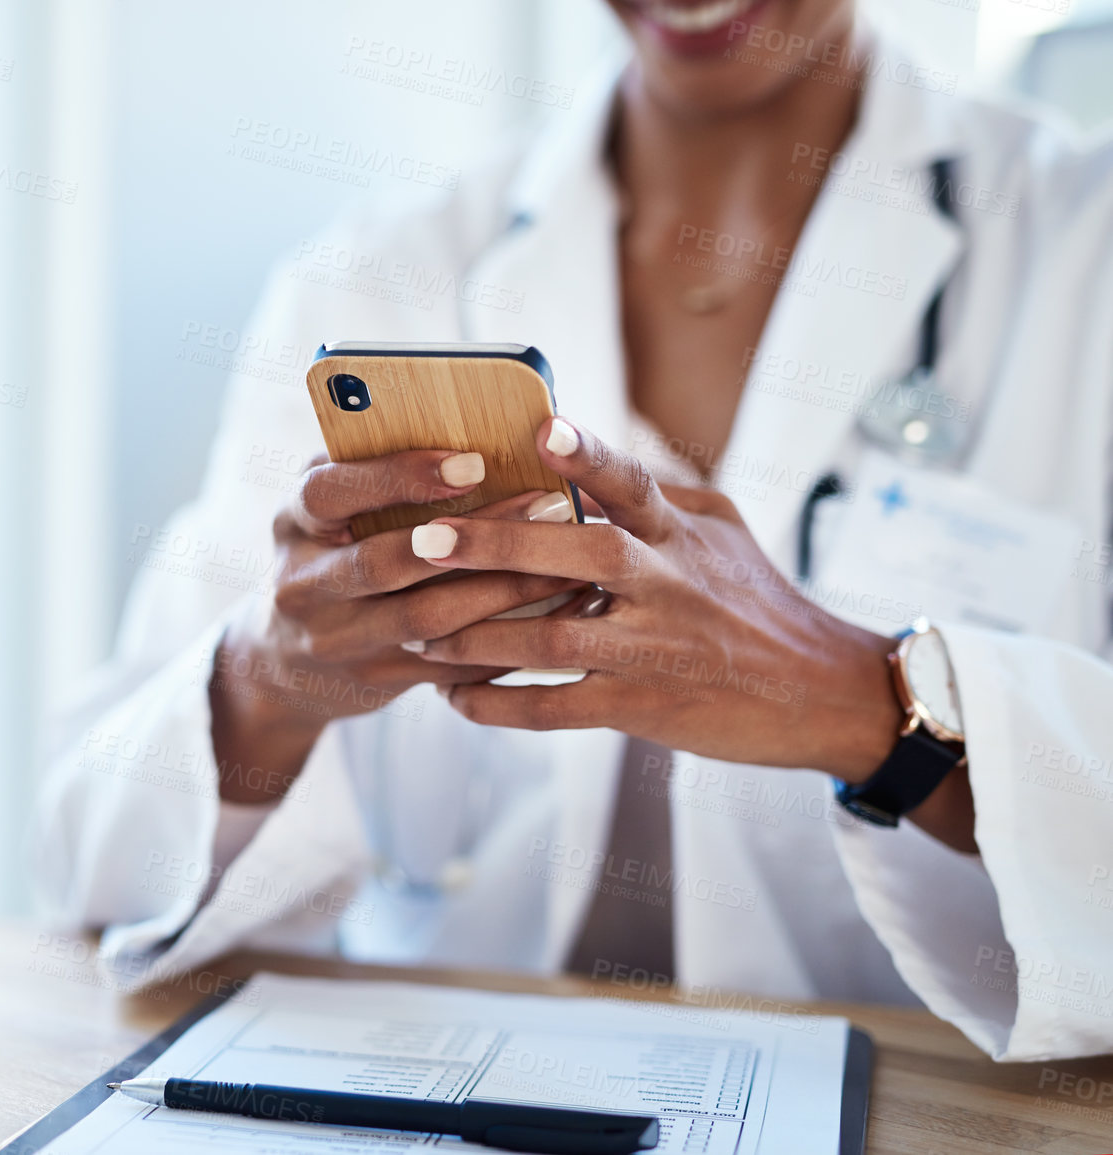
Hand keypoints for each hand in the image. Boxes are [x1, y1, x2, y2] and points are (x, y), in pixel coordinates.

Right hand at [211, 449, 584, 802]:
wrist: (283, 660)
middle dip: (474, 536)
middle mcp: (304, 584)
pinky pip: (449, 664)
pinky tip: (556, 610)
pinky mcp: (375, 681)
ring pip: (428, 620)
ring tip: (567, 559)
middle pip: (385, 563)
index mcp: (294, 522)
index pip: (331, 491)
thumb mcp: (328, 508)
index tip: (472, 462)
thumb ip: (372, 471)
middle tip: (549, 504)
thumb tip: (469, 426)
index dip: (398, 476)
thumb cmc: (327, 552)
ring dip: (503, 590)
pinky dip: (507, 638)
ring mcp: (337, 640)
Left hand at [411, 418, 904, 782]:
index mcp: (680, 533)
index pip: (631, 482)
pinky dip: (499, 706)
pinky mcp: (642, 709)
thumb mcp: (723, 531)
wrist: (822, 694)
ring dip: (474, 637)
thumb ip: (657, 492)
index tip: (540, 428)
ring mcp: (652, 650)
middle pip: (575, 556)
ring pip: (549, 640)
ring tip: (415, 632)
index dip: (588, 454)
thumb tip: (587, 449)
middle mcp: (666, 584)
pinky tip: (454, 698)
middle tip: (423, 539)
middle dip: (494, 547)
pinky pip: (555, 710)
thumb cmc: (760, 601)